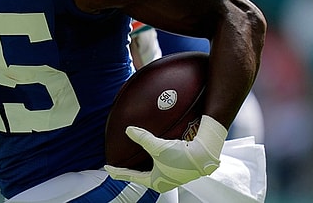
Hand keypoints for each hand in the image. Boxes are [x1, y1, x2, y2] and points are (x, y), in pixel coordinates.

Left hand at [104, 115, 227, 192]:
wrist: (205, 155)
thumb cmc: (183, 156)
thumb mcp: (158, 146)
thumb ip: (142, 138)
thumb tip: (128, 130)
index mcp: (155, 182)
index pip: (130, 177)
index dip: (117, 172)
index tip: (107, 168)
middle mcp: (162, 182)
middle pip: (140, 176)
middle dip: (130, 171)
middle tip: (119, 166)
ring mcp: (170, 178)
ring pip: (150, 172)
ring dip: (142, 166)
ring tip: (134, 161)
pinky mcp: (177, 170)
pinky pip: (160, 167)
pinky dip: (152, 161)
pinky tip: (152, 155)